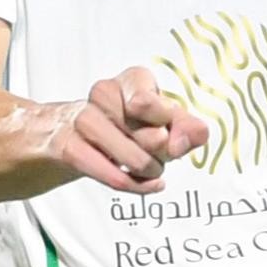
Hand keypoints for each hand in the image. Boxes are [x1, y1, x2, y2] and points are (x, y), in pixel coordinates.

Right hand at [51, 65, 210, 194]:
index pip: (148, 101)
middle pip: (148, 132)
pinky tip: (152, 185)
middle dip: (163, 151)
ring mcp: (83, 120)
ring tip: (153, 169)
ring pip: (134, 158)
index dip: (166, 122)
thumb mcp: (161, 122)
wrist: (68, 135)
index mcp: (132, 81)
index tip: (170, 134)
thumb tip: (198, 133)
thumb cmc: (124, 126)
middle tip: (162, 153)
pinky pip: (113, 176)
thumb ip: (184, 126)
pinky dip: (138, 185)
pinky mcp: (69, 148)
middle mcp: (104, 93)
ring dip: (151, 170)